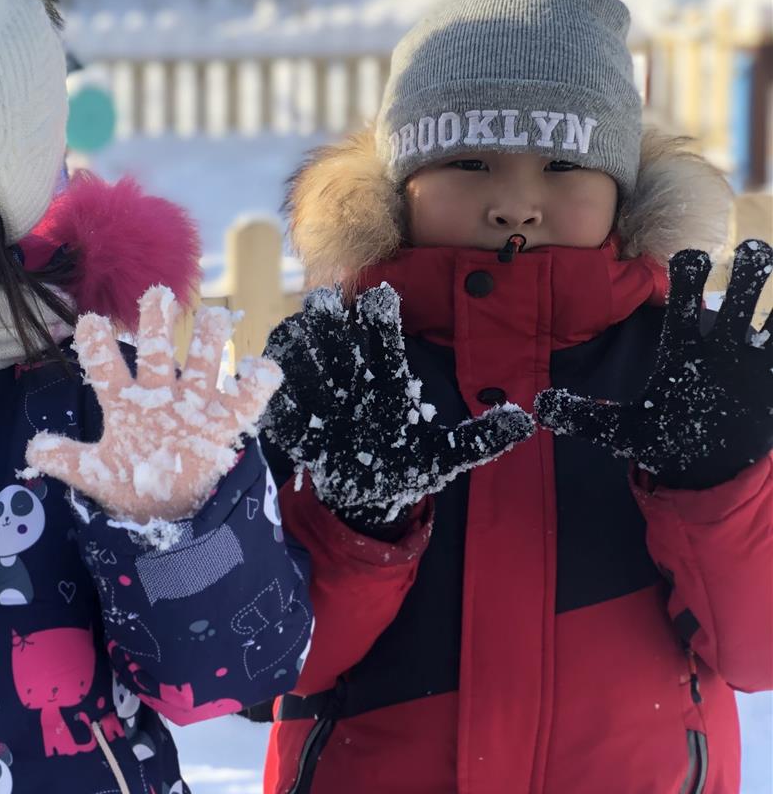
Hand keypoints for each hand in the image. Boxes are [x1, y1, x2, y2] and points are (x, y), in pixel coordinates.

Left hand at [25, 287, 282, 523]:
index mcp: (125, 403)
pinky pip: (243, 402)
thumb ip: (66, 459)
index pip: (107, 369)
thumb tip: (32, 450)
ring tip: (213, 316)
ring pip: (203, 366)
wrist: (164, 507)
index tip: (89, 321)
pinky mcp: (221, 426)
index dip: (98, 347)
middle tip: (157, 293)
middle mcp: (159, 396)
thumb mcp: (94, 473)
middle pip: (157, 354)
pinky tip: (261, 369)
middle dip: (157, 325)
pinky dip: (257, 385)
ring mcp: (193, 408)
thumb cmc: (129, 480)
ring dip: (208, 343)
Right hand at [264, 283, 533, 530]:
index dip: (381, 317)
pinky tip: (265, 382)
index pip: (385, 339)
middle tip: (322, 302)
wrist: (370, 496)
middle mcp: (351, 383)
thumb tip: (527, 422)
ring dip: (295, 347)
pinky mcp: (299, 431)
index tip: (379, 298)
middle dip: (328, 321)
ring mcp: (321, 403)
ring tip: (290, 333)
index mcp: (387, 380)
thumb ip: (482, 439)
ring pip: (302, 362)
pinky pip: (280, 410)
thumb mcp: (448, 456)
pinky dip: (273, 396)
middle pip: (338, 341)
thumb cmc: (409, 465)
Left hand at [536, 240, 772, 488]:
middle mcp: (717, 344)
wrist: (704, 462)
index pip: (680, 301)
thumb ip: (583, 415)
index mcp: (681, 346)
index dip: (685, 276)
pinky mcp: (769, 376)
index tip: (690, 258)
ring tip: (769, 262)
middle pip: (733, 295)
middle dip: (745, 270)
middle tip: (748, 252)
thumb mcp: (621, 428)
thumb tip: (539, 408)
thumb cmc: (663, 434)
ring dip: (769, 288)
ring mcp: (748, 360)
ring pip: (764, 312)